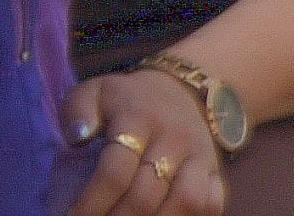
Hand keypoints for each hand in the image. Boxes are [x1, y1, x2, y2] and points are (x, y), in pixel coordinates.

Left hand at [64, 67, 224, 215]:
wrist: (178, 90)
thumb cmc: (126, 99)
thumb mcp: (95, 91)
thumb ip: (77, 110)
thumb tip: (76, 138)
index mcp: (137, 117)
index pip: (115, 171)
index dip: (93, 202)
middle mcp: (172, 138)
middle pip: (147, 194)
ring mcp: (199, 156)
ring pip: (187, 201)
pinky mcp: (216, 172)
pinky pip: (214, 203)